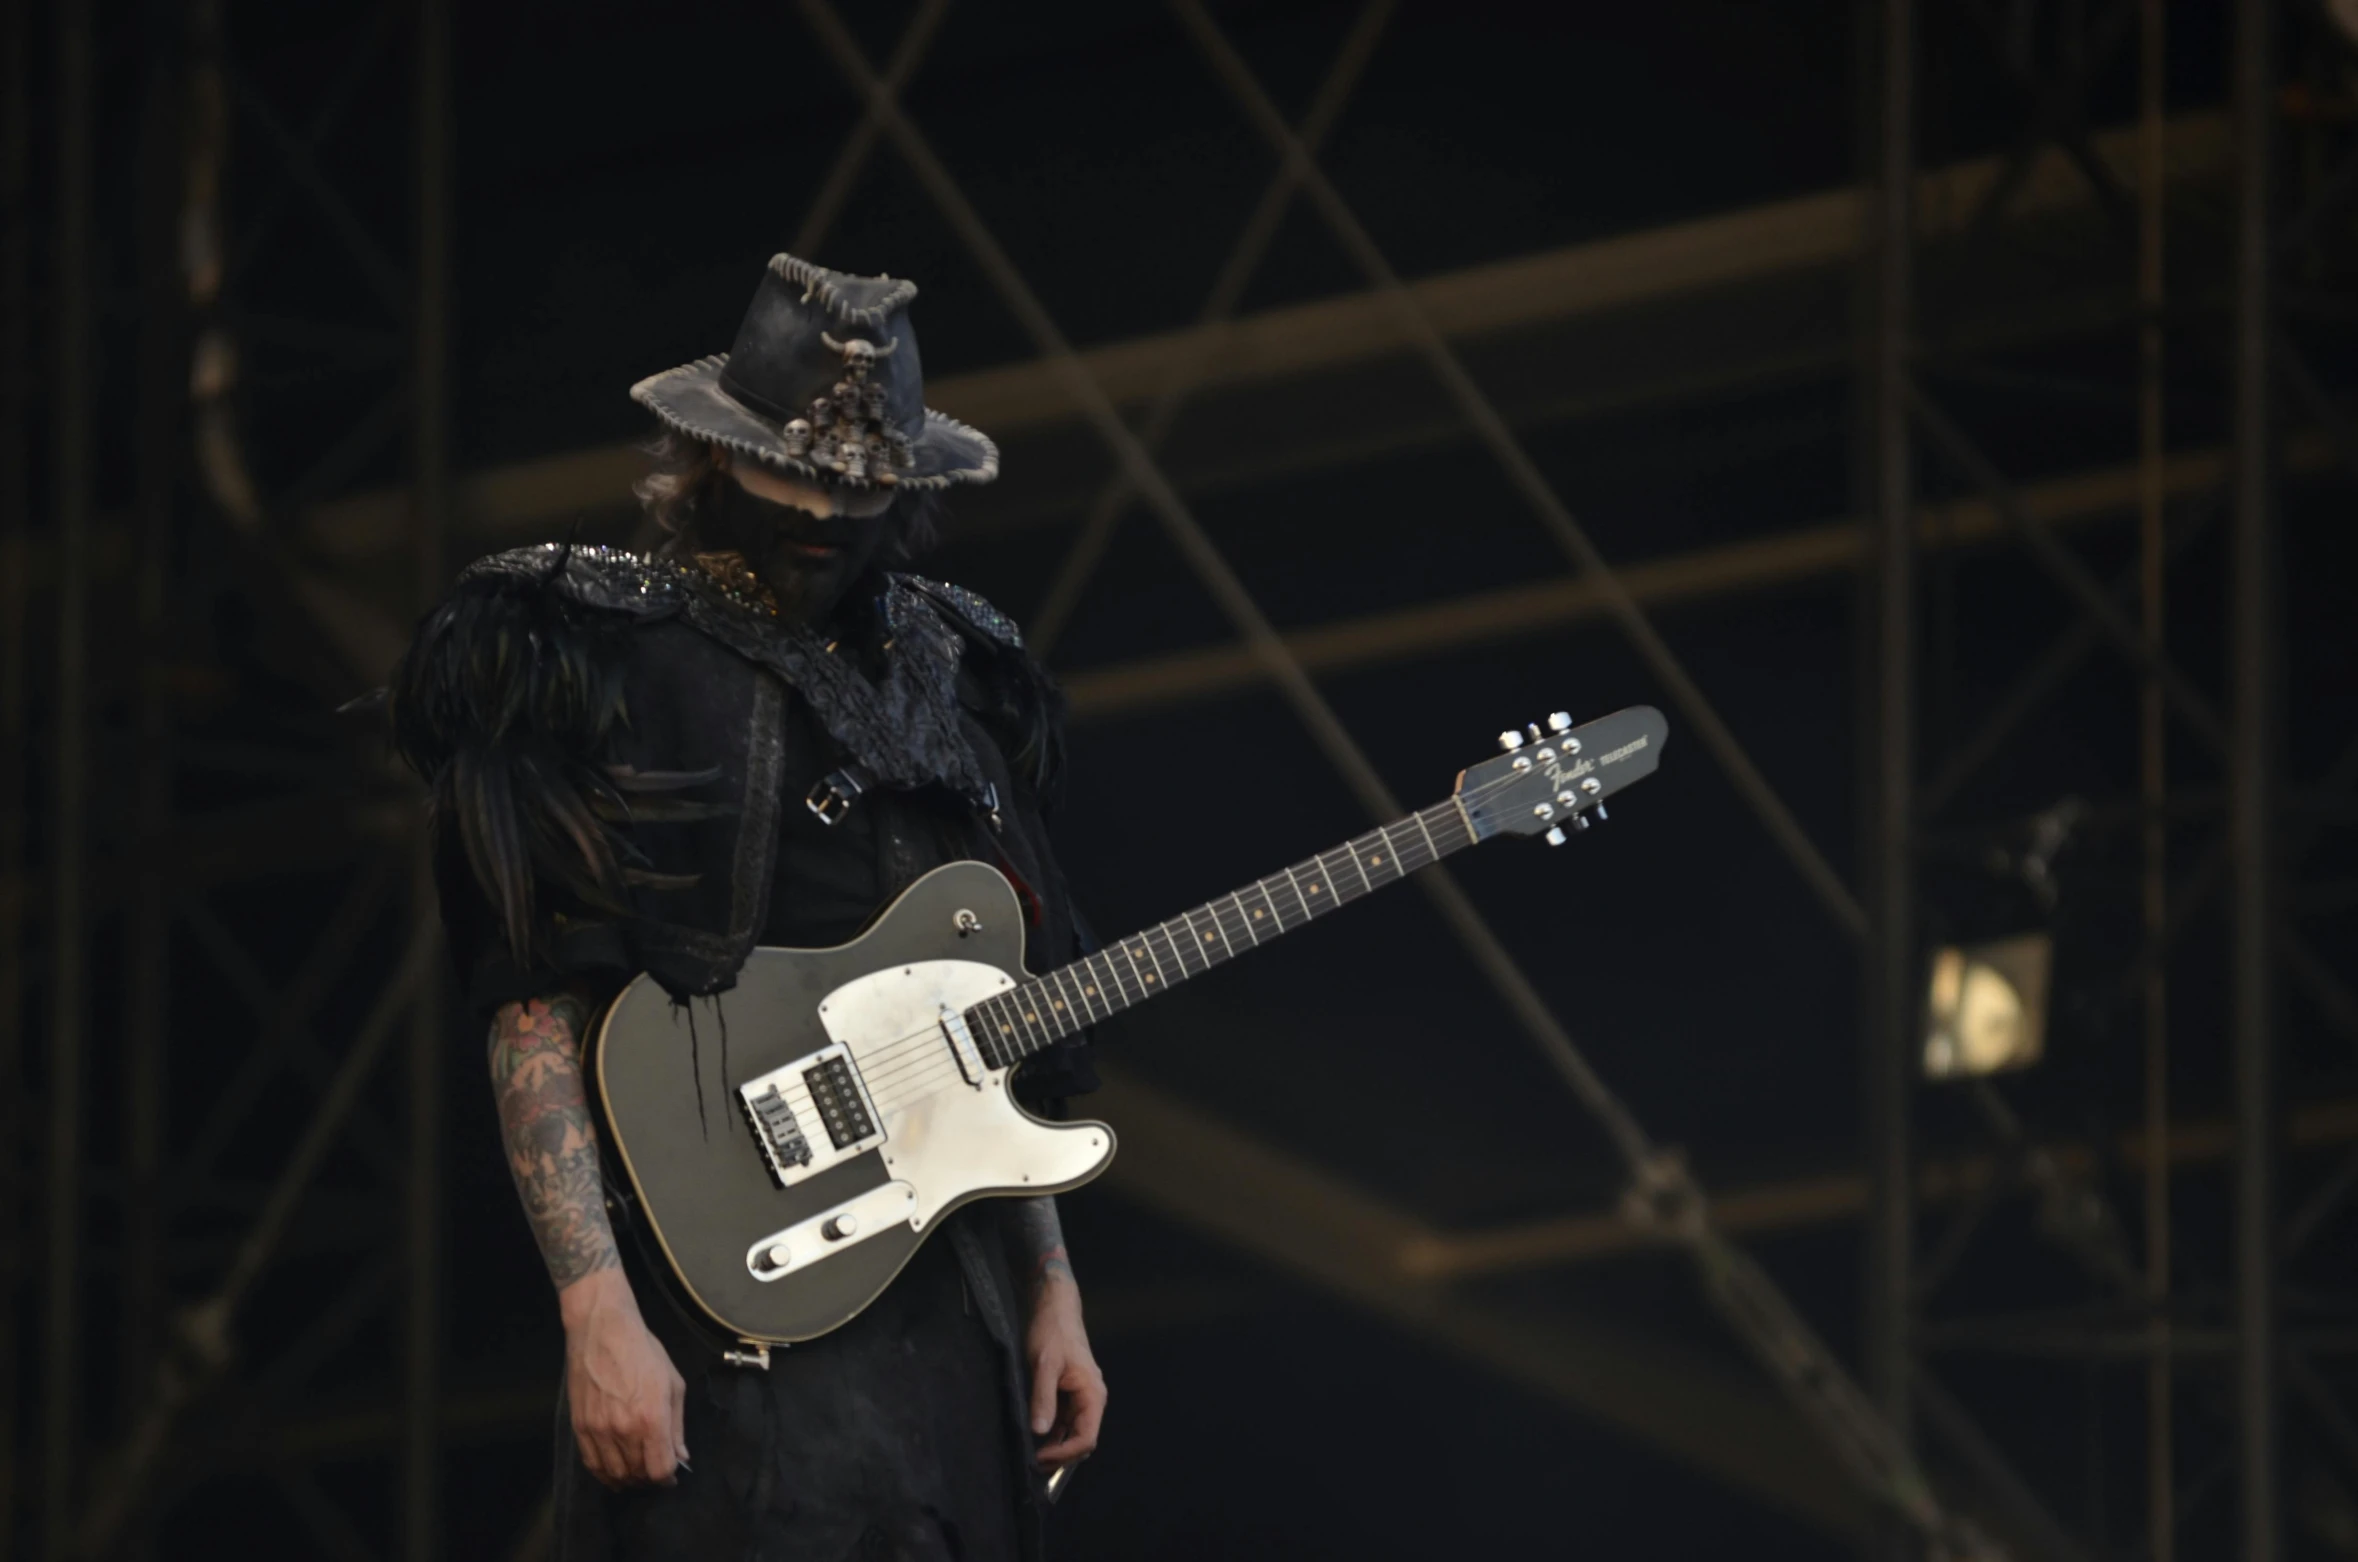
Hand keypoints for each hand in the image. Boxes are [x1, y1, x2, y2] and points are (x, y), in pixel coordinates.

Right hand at [559, 1267, 687, 1487]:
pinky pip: (592, 1463)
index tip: (672, 1475)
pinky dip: (604, 1474)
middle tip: (655, 1472)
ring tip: (637, 1474)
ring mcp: (598, 1431)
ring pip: (614, 1473)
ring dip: (628, 1479)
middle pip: (637, 1474)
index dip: (668, 1478)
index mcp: (651, 1419)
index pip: (659, 1469)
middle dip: (650, 1478)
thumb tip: (680, 1456)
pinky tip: (614, 1473)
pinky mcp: (580, 1427)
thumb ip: (677, 1425)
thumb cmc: (644, 1351)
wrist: (602, 1331)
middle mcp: (624, 1430)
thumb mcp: (673, 1383)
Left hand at [1025, 1271, 1105, 1468]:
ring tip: (1031, 1457)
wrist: (1052, 1308)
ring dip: (1055, 1448)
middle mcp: (1091, 1400)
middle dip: (1060, 1456)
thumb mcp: (1044, 1365)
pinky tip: (1034, 1439)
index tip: (1039, 1456)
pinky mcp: (1067, 1394)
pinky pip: (1063, 1421)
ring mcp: (1079, 1398)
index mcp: (1093, 1394)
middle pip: (1081, 1440)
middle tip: (1032, 1464)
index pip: (1086, 1437)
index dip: (1064, 1453)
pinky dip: (1051, 1434)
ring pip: (1071, 1433)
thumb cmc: (1052, 1332)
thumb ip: (1043, 1398)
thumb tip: (1039, 1431)